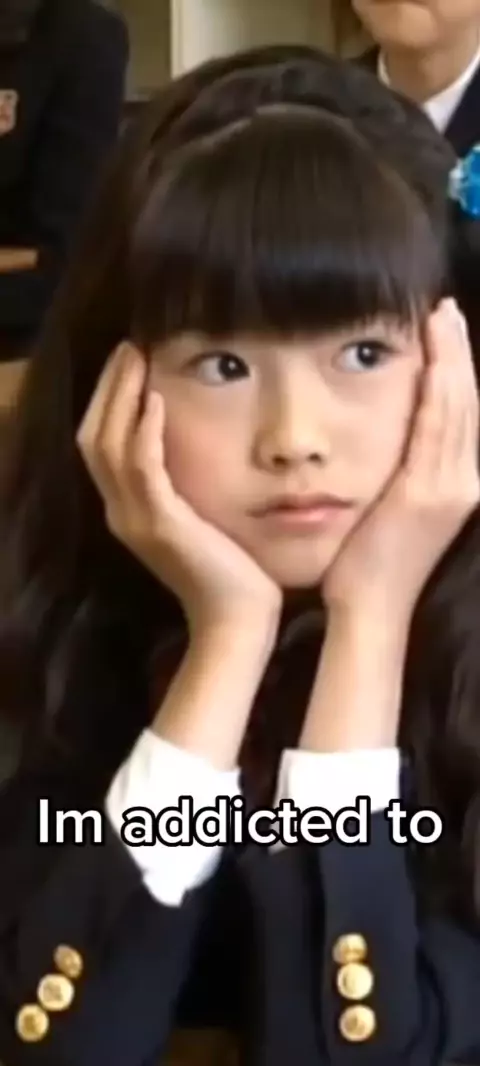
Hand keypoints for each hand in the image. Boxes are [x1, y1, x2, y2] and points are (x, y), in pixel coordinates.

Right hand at [76, 343, 281, 638]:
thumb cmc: (232, 572)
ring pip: (109, 445)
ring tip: (138, 358)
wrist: (237, 621)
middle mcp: (121, 513)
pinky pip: (142, 469)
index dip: (109, 400)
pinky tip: (155, 401)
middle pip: (93, 437)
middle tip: (129, 346)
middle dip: (109, 387)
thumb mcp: (202, 520)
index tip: (129, 362)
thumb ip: (189, 487)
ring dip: (122, 396)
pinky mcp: (161, 525)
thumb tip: (203, 447)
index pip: (101, 444)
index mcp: (128, 511)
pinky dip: (144, 431)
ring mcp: (135, 520)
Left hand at [322, 300, 479, 626]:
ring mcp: (450, 488)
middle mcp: (463, 483)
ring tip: (439, 318)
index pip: (460, 414)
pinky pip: (436, 429)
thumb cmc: (368, 566)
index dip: (455, 369)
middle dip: (457, 352)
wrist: (369, 610)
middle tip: (444, 309)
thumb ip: (399, 473)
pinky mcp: (427, 493)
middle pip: (466, 403)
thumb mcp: (392, 510)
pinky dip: (437, 390)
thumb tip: (388, 440)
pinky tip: (431, 359)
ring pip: (457, 408)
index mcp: (456, 485)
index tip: (442, 331)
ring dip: (450, 359)